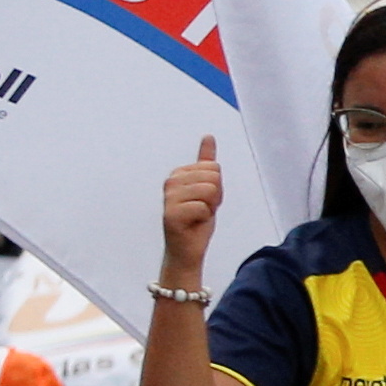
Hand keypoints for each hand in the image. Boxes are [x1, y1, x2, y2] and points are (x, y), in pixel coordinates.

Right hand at [160, 134, 221, 275]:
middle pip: (214, 176)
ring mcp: (168, 198)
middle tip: (202, 209)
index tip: (204, 199)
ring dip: (210, 207)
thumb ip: (206, 162)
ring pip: (210, 190)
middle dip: (215, 196)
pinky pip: (204, 207)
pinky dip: (204, 219)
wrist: (187, 249)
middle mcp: (170, 182)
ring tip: (198, 216)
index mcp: (178, 174)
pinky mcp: (171, 214)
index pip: (214, 167)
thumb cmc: (196, 219)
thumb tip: (208, 136)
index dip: (217, 186)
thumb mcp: (206, 187)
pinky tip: (192, 224)